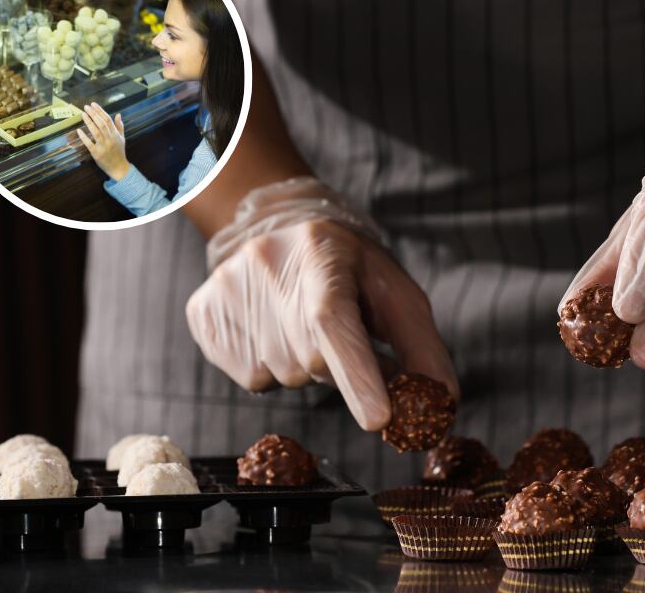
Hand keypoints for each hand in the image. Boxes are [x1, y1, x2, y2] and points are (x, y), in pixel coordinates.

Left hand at [77, 102, 129, 181]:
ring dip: (89, 122)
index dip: (100, 111)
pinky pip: (89, 144)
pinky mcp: (97, 153)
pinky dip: (84, 137)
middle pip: (102, 123)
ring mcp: (103, 146)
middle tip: (86, 107)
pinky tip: (79, 130)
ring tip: (83, 114)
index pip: (108, 119)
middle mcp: (110, 139)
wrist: (119, 167)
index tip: (93, 104)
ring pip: (96, 132)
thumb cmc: (119, 152)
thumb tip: (118, 114)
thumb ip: (120, 126)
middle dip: (94, 114)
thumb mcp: (122, 138)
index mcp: (115, 134)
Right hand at [186, 178, 458, 430]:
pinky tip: (271, 328)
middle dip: (336, 366)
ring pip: (281, 374)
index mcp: (322, 255)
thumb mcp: (391, 290)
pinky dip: (269, 366)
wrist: (275, 225)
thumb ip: (419, 345)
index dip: (358, 375)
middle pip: (311, 362)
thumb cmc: (347, 265)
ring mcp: (228, 292)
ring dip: (302, 365)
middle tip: (338, 332)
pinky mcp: (202, 316)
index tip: (380, 419)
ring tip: (299, 322)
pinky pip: (248, 377)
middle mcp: (267, 269)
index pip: (336, 322)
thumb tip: (441, 403)